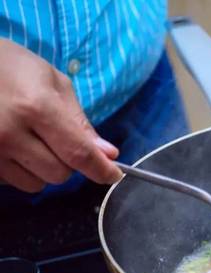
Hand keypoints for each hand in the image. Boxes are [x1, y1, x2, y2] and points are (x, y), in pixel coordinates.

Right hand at [0, 39, 121, 192]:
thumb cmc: (10, 66)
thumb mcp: (51, 81)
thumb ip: (80, 121)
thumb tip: (107, 154)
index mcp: (35, 108)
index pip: (78, 153)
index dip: (100, 169)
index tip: (114, 175)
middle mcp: (9, 133)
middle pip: (59, 174)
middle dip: (68, 162)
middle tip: (56, 138)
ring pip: (35, 184)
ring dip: (42, 169)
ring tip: (29, 140)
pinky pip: (11, 182)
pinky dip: (19, 170)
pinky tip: (10, 146)